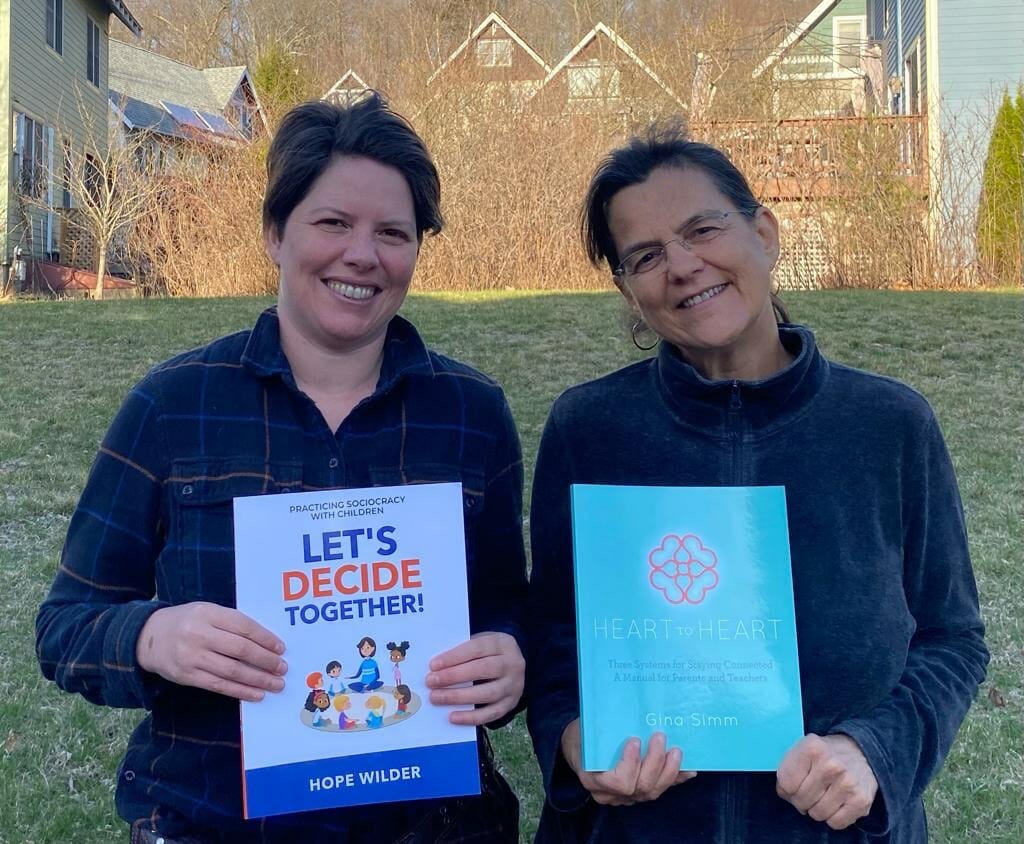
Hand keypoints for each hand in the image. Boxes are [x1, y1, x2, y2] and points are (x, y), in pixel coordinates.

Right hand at [136, 602, 286, 701]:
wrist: (149, 637)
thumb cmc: (188, 622)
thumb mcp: (208, 612)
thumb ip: (232, 623)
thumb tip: (267, 642)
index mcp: (208, 613)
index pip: (243, 626)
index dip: (265, 638)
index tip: (281, 648)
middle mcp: (199, 634)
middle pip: (240, 649)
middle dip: (265, 661)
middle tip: (283, 668)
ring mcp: (192, 657)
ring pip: (232, 671)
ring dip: (258, 679)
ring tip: (276, 683)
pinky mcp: (187, 676)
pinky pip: (219, 686)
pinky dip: (241, 691)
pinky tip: (257, 694)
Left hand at [425, 631, 523, 724]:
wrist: (514, 664)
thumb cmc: (488, 653)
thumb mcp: (480, 643)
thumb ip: (462, 652)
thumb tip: (435, 667)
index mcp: (502, 643)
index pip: (476, 648)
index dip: (454, 657)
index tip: (433, 665)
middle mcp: (512, 664)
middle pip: (483, 669)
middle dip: (454, 676)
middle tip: (431, 682)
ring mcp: (514, 685)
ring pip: (488, 693)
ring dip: (459, 697)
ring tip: (436, 697)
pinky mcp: (511, 704)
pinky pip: (492, 714)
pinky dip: (471, 717)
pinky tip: (452, 717)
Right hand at [560, 718, 695, 805]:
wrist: (578, 749)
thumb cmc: (582, 736)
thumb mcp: (586, 731)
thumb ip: (601, 727)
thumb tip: (624, 705)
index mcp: (592, 778)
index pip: (617, 781)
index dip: (630, 764)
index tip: (635, 741)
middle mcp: (609, 794)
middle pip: (639, 787)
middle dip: (654, 762)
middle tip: (660, 737)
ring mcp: (625, 797)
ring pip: (651, 792)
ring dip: (668, 771)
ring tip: (676, 751)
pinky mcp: (638, 793)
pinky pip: (659, 789)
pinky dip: (675, 779)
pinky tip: (689, 770)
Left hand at [776, 734, 877, 829]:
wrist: (858, 751)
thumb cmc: (823, 754)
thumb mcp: (801, 749)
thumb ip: (787, 769)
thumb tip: (783, 793)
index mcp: (812, 748)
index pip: (786, 783)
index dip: (786, 788)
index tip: (793, 784)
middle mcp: (831, 765)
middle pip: (801, 800)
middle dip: (800, 800)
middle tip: (808, 791)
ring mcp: (848, 783)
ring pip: (817, 814)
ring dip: (816, 809)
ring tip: (822, 795)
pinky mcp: (861, 800)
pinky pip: (836, 823)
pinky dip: (832, 818)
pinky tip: (835, 803)